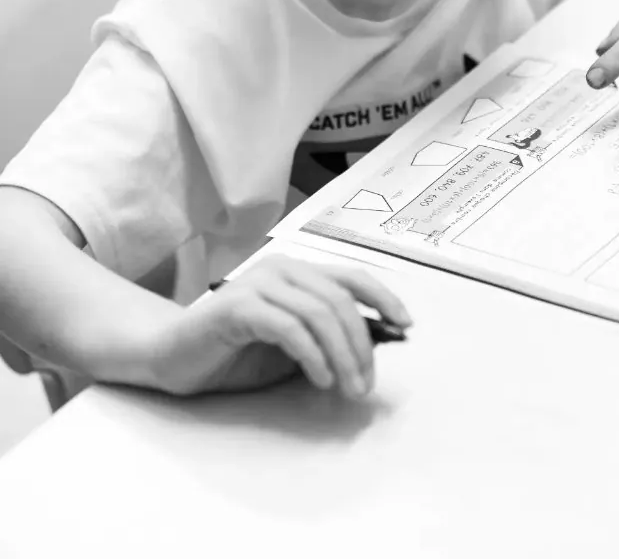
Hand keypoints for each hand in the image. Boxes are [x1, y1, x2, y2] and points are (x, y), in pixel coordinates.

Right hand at [148, 256, 410, 398]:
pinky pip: (289, 327)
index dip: (384, 297)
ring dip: (342, 355)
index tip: (406, 324)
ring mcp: (258, 284)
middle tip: (367, 384)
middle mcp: (280, 269)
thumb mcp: (291, 345)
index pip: (351, 277)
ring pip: (319, 313)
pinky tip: (319, 378)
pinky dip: (312, 355)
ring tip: (348, 388)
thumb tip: (375, 342)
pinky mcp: (238, 307)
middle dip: (362, 344)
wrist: (172, 357)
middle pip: (340, 299)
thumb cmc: (233, 353)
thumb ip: (324, 336)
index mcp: (296, 272)